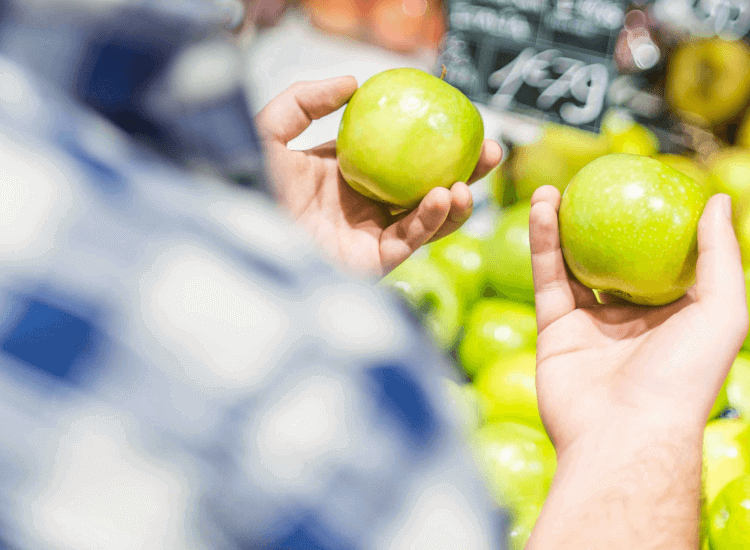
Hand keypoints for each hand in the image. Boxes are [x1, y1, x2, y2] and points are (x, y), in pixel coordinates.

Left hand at [255, 76, 502, 277]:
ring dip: (457, 199)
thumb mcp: (270, 130)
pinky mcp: (372, 262)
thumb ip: (306, 100)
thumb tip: (352, 81)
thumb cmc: (244, 184)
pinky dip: (432, 219)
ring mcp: (370, 234)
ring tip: (472, 179)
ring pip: (428, 218)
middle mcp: (363, 205)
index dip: (431, 140)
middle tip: (489, 149)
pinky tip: (445, 196)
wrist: (237, 232)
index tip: (458, 118)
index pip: (399, 155)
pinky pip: (411, 239)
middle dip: (462, 171)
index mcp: (346, 175)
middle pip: (425, 186)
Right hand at [526, 186, 747, 549]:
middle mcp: (629, 319)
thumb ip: (721, 256)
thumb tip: (720, 201)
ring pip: (572, 265)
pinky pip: (548, 279)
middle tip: (590, 185)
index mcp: (672, 315)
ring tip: (553, 189)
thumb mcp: (723, 311)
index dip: (651, 223)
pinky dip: (542, 243)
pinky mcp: (554, 330)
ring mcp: (589, 325)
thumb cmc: (683, 376)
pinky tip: (542, 209)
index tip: (641, 185)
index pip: (661, 260)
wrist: (623, 433)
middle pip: (611, 259)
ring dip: (561, 225)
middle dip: (599, 222)